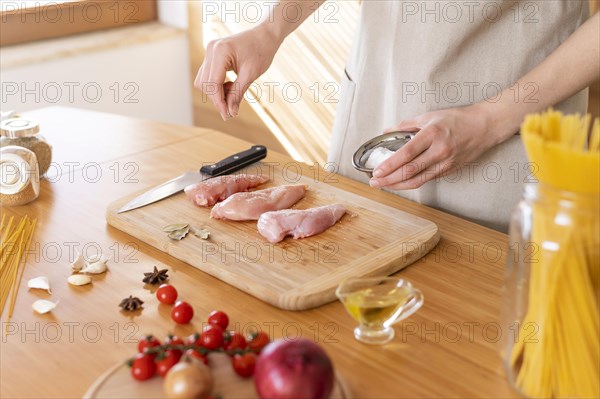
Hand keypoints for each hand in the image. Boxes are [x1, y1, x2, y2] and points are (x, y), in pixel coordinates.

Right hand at [195, 26, 280, 120]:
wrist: (265, 36)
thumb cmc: (261, 51)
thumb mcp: (251, 74)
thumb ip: (238, 93)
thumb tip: (230, 112)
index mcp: (220, 51)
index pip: (213, 83)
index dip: (219, 102)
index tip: (227, 115)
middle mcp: (211, 50)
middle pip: (205, 84)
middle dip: (217, 98)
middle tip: (233, 107)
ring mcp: (209, 51)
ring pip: (203, 81)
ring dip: (217, 92)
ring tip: (234, 90)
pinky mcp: (211, 55)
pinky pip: (208, 75)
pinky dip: (217, 85)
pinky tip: (231, 84)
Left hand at [369, 105, 502, 189]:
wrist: (484, 127)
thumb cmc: (456, 119)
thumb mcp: (429, 117)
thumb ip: (406, 125)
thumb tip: (387, 130)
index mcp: (432, 135)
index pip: (406, 154)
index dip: (390, 165)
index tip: (376, 171)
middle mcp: (439, 151)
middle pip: (409, 171)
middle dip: (389, 179)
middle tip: (374, 182)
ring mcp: (445, 163)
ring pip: (417, 180)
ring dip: (397, 185)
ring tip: (383, 185)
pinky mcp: (449, 170)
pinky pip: (426, 179)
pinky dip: (410, 183)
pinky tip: (399, 183)